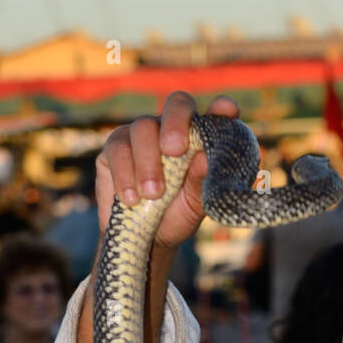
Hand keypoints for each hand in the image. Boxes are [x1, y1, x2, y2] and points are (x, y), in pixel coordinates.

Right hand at [94, 91, 240, 249]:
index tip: (227, 110)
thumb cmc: (177, 215)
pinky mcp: (115, 147)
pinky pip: (118, 148)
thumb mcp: (195, 203)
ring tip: (153, 194)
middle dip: (176, 124)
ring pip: (143, 128)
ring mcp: (141, 134)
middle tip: (175, 150)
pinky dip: (125, 174)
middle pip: (176, 104)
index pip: (214, 115)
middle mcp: (171, 128)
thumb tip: (205, 157)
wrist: (146, 238)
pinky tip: (132, 199)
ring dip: (148, 162)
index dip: (221, 109)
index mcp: (199, 139)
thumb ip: (201, 180)